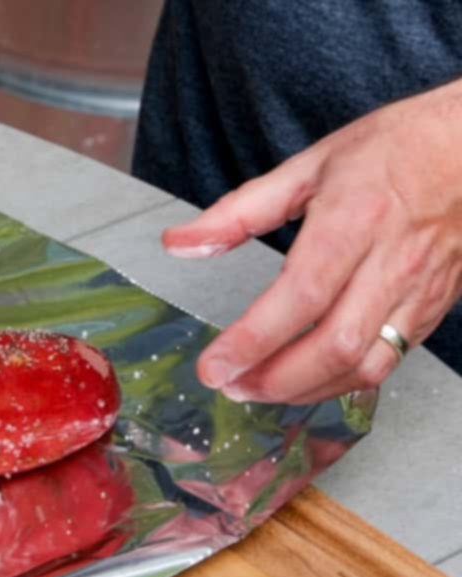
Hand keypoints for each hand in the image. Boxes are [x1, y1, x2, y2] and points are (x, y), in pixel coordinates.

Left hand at [163, 79, 461, 404]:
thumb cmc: (399, 147)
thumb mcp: (309, 166)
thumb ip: (238, 212)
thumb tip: (180, 243)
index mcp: (353, 221)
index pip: (299, 296)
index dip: (253, 341)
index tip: (214, 366)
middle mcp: (391, 262)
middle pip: (333, 345)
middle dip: (274, 380)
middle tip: (230, 386)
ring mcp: (418, 290)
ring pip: (364, 365)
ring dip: (306, 390)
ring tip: (259, 390)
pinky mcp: (434, 308)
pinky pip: (389, 362)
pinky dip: (343, 382)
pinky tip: (308, 381)